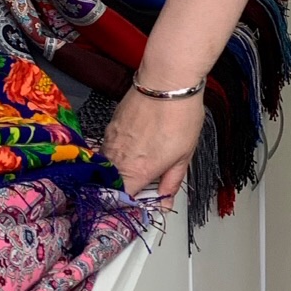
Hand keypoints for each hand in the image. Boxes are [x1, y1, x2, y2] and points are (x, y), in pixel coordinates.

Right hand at [102, 87, 205, 202]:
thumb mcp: (184, 156)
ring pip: (107, 167)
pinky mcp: (110, 127)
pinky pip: (108, 149)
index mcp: (137, 172)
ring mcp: (111, 142)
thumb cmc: (179, 116)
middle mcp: (118, 160)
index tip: (134, 208)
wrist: (167, 82)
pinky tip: (133, 149)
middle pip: (109, 186)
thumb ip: (171, 183)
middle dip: (120, 191)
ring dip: (118, 172)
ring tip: (138, 166)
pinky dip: (117, 155)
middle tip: (137, 188)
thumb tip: (165, 203)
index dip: (124, 208)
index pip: (119, 202)